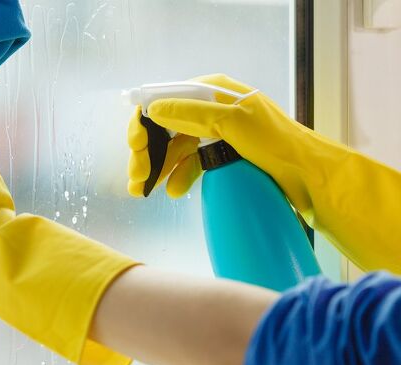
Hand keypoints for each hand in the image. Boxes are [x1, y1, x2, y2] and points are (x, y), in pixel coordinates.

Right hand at [127, 73, 400, 273]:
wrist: (308, 176)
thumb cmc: (275, 144)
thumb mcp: (233, 123)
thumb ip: (193, 114)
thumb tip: (153, 110)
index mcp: (214, 93)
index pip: (166, 100)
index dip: (145, 122)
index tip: (135, 146)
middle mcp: (212, 110)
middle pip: (167, 127)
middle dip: (148, 152)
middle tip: (137, 178)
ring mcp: (217, 135)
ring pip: (176, 149)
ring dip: (158, 168)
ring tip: (144, 190)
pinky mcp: (222, 157)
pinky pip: (191, 164)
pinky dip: (178, 177)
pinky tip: (173, 192)